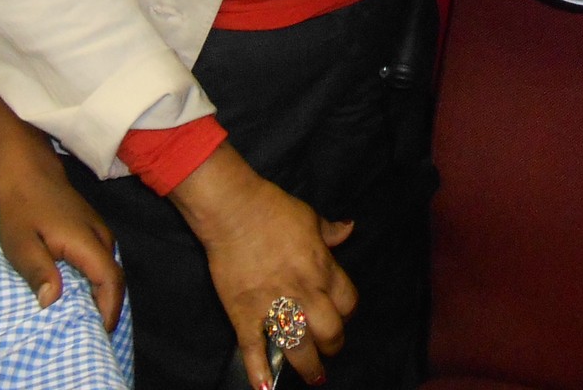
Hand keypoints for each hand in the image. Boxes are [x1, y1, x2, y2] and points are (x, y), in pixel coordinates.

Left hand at [0, 131, 123, 329]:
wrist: (29, 171)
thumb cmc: (22, 208)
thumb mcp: (20, 243)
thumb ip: (37, 271)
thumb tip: (52, 301)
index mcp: (87, 243)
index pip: (110, 281)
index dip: (108, 309)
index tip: (100, 333)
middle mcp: (101, 238)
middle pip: (115, 277)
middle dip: (109, 307)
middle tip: (93, 332)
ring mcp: (100, 231)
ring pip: (111, 268)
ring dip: (104, 294)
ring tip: (88, 316)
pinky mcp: (93, 229)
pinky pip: (104, 260)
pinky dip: (98, 280)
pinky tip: (82, 291)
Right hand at [171, 146, 356, 389]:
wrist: (235, 211)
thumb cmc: (275, 210)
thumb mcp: (311, 217)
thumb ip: (330, 231)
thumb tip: (348, 228)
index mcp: (323, 269)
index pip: (348, 302)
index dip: (348, 312)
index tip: (343, 316)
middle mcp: (305, 292)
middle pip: (330, 331)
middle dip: (333, 345)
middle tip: (330, 351)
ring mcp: (274, 306)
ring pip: (299, 347)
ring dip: (309, 366)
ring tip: (314, 377)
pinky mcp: (244, 314)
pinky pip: (254, 349)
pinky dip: (258, 371)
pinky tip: (265, 388)